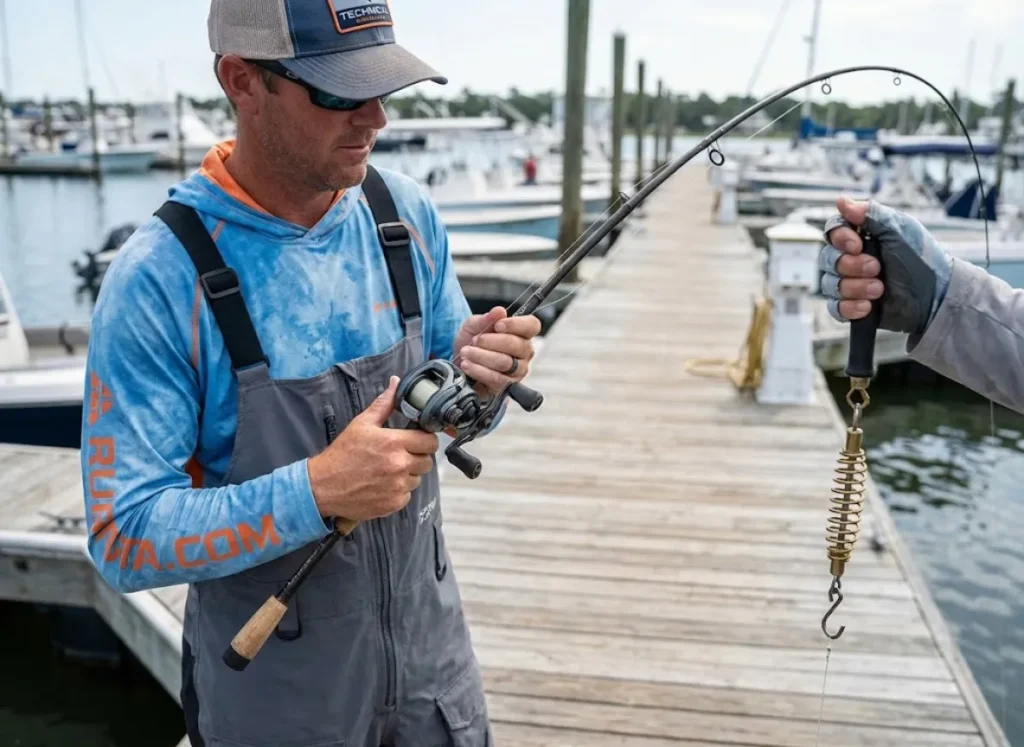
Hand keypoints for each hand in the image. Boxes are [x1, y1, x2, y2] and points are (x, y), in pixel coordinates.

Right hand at [307, 376, 438, 520]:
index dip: (426, 440)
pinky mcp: (394, 503)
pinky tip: (383, 485)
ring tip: (388, 470)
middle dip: (418, 457)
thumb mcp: (361, 424)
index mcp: (394, 443)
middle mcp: (399, 465)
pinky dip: (399, 491)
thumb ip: (383, 404)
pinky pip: (407, 495)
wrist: (323, 486)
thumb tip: (395, 383)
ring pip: (417, 478)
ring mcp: (397, 486)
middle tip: (401, 455)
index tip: (417, 440)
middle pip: (427, 461)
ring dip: (408, 474)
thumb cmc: (342, 454)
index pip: (430, 441)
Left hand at [453, 306, 540, 395]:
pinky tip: (467, 365)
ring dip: (481, 356)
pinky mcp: (506, 386)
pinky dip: (479, 370)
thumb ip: (486, 318)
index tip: (497, 325)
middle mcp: (524, 353)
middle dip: (491, 341)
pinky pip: (496, 379)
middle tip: (474, 340)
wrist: (459, 362)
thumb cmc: (472, 342)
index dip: (516, 324)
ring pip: (505, 362)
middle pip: (516, 345)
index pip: (532, 326)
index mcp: (522, 334)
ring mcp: (517, 371)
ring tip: (466, 352)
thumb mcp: (473, 325)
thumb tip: (500, 311)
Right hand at [820, 196, 953, 335]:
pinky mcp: (852, 306)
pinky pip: (835, 308)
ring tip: (879, 289)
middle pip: (827, 259)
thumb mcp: (900, 230)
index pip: (833, 231)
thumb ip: (871, 214)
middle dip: (850, 265)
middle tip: (876, 268)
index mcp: (862, 237)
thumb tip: (841, 201)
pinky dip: (849, 307)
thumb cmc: (922, 260)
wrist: (936, 297)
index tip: (857, 245)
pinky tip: (868, 306)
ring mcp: (850, 283)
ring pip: (829, 284)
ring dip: (854, 287)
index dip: (839, 238)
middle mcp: (851, 259)